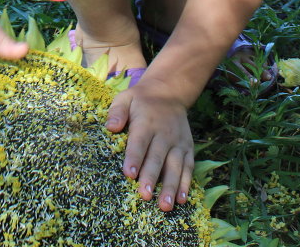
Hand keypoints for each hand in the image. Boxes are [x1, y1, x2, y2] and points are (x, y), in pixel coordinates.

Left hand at [105, 73, 193, 211]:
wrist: (169, 93)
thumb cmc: (141, 101)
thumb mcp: (126, 98)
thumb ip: (117, 111)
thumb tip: (110, 127)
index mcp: (146, 122)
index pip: (139, 142)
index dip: (134, 158)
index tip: (129, 174)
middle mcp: (164, 134)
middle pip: (157, 158)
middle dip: (151, 178)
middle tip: (145, 196)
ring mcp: (178, 142)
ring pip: (175, 166)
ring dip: (170, 187)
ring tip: (165, 205)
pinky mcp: (187, 148)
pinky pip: (188, 167)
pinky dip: (186, 184)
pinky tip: (182, 200)